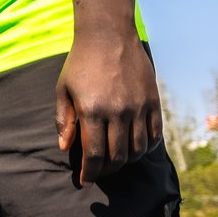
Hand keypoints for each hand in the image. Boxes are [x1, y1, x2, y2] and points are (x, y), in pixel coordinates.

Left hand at [57, 31, 160, 184]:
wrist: (108, 36)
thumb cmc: (80, 63)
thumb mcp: (63, 90)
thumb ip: (64, 120)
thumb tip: (65, 148)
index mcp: (92, 110)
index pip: (94, 154)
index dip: (90, 172)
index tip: (85, 180)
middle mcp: (117, 112)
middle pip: (117, 156)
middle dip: (106, 170)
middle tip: (98, 172)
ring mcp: (138, 107)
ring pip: (138, 149)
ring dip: (126, 161)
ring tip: (114, 161)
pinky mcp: (153, 101)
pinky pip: (154, 134)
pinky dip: (145, 147)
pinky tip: (134, 148)